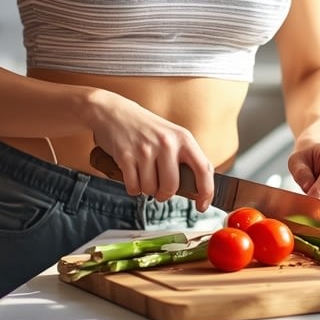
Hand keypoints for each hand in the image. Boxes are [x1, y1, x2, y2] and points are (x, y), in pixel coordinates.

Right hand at [92, 96, 214, 211]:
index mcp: (183, 138)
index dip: (206, 191)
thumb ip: (184, 158)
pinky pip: (133, 188)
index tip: (202, 206)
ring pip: (150, 189)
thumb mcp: (171, 136)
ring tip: (143, 174)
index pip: (203, 168)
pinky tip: (132, 174)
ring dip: (146, 189)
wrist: (114, 112)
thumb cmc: (145, 128)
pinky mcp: (126, 156)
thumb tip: (197, 189)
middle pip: (172, 187)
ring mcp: (145, 149)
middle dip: (165, 194)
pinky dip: (133, 188)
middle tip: (160, 189)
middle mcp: (166, 142)